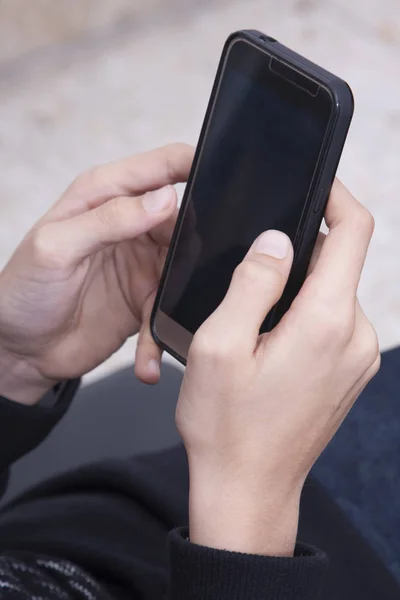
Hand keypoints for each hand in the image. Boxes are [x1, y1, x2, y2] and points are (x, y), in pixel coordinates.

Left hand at [0, 144, 192, 404]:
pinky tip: (148, 362)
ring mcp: (142, 263)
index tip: (223, 177)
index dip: (194, 164)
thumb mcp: (56, 248)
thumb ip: (109, 219)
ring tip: (169, 319)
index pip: (161, 166)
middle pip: (186, 217)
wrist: (19, 351)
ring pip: (186, 266)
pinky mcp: (146, 299)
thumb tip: (165, 198)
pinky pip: (170, 309)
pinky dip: (162, 335)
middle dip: (200, 240)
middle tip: (201, 270)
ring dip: (183, 294)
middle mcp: (130, 224)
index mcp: (105, 195)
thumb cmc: (23, 291)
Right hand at [177, 180, 378, 556]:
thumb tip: (277, 240)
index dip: (336, 196)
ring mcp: (357, 358)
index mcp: (325, 322)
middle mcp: (355, 337)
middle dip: (299, 251)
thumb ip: (252, 282)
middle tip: (251, 268)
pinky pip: (333, 322)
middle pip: (340, 262)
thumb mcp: (219, 345)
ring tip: (252, 318)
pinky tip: (268, 341)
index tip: (313, 183)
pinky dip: (304, 315)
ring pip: (333, 293)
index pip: (353, 233)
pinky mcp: (350, 372)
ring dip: (298, 289)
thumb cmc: (227, 426)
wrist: (248, 489)